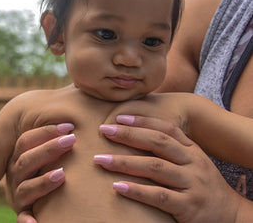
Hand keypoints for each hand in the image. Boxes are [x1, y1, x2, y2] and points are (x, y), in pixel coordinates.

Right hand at [5, 123, 75, 221]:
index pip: (26, 140)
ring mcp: (19, 194)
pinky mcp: (24, 212)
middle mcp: (16, 174)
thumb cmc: (44, 164)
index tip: (69, 126)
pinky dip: (27, 221)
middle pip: (27, 159)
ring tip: (62, 174)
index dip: (46, 131)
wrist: (31, 195)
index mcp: (19, 156)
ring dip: (43, 181)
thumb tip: (71, 119)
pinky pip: (23, 218)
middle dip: (49, 148)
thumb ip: (51, 137)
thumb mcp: (42, 151)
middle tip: (72, 140)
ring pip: (26, 187)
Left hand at [94, 115, 242, 222]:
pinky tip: (118, 186)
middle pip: (157, 142)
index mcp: (191, 149)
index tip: (119, 118)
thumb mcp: (193, 160)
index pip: (166, 128)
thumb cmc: (203, 183)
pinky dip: (137, 191)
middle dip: (129, 135)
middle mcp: (192, 162)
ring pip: (155, 167)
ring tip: (101, 159)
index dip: (142, 121)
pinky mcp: (188, 206)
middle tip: (104, 130)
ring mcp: (191, 183)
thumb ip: (172, 148)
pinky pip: (159, 196)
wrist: (231, 213)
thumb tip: (139, 136)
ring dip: (125, 162)